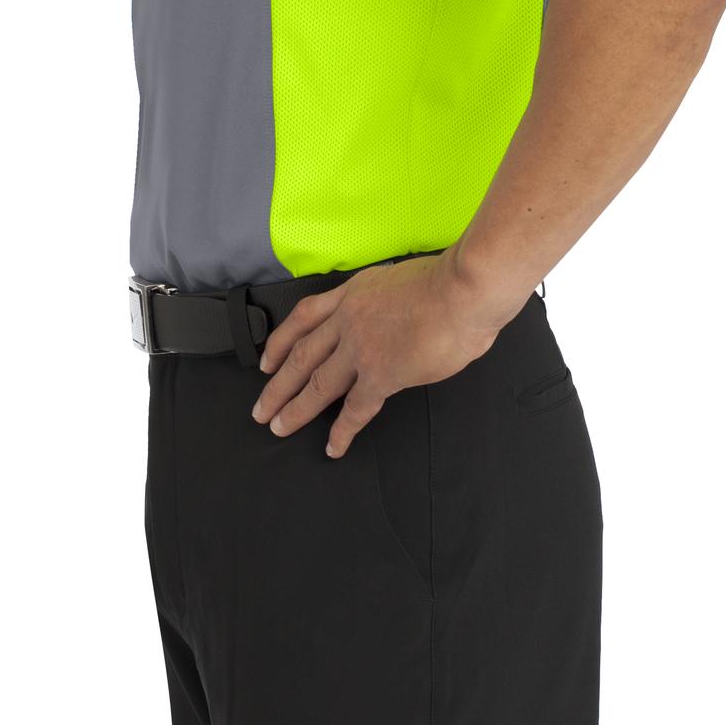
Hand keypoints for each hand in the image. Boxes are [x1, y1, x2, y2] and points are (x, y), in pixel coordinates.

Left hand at [249, 248, 513, 457]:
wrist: (464, 290)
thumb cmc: (447, 281)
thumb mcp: (398, 279)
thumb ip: (384, 301)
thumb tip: (389, 319)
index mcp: (353, 292)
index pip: (304, 317)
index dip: (280, 341)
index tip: (266, 361)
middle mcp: (349, 319)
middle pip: (301, 356)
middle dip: (277, 385)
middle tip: (262, 408)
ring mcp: (361, 348)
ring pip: (317, 384)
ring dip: (295, 409)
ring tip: (279, 428)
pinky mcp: (381, 374)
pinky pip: (355, 409)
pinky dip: (342, 431)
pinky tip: (333, 446)